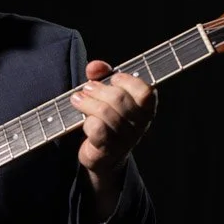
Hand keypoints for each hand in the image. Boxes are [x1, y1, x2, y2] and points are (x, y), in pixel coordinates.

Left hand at [69, 60, 157, 181]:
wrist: (103, 156)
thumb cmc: (107, 120)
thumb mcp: (108, 95)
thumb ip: (103, 75)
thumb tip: (95, 66)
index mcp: (146, 109)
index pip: (145, 91)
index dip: (127, 81)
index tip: (114, 79)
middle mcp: (139, 125)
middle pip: (118, 98)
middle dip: (98, 89)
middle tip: (86, 88)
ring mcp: (125, 139)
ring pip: (105, 112)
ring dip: (87, 102)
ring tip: (77, 99)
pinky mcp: (108, 149)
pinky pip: (97, 128)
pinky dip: (87, 121)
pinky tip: (83, 120)